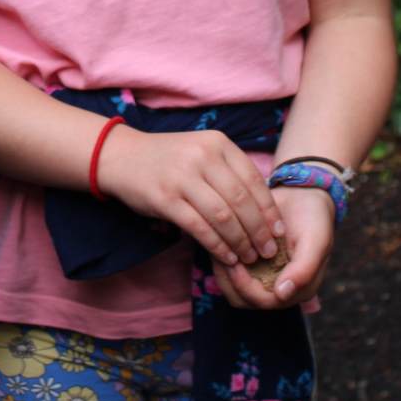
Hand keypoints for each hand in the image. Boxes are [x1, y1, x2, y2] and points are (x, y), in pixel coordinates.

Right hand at [95, 126, 282, 266]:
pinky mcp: (165, 198)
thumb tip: (264, 211)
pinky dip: (217, 246)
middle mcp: (202, 156)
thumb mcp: (201, 153)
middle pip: (241, 200)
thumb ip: (228, 173)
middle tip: (268, 251)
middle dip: (259, 231)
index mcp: (217, 143)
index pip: (253, 180)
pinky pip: (199, 227)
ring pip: (223, 216)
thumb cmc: (169, 159)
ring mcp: (182, 177)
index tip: (278, 231)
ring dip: (240, 242)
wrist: (122, 156)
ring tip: (249, 257)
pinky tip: (227, 257)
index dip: (269, 209)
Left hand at [211, 184, 334, 309]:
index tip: (235, 264)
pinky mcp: (250, 267)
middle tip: (223, 256)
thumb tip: (282, 294)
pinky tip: (220, 245)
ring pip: (234, 291)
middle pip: (246, 300)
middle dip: (231, 281)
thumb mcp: (316, 240)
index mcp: (299, 288)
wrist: (302, 196)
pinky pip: (229, 276)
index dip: (247, 288)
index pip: (267, 302)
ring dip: (224, 274)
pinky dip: (222, 264)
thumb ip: (304, 269)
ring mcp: (264, 278)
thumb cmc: (313, 218)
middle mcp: (280, 288)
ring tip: (220, 251)